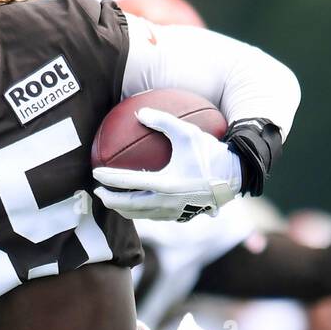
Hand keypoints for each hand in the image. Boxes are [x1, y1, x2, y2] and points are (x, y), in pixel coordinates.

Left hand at [93, 107, 238, 221]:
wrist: (233, 178)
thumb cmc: (210, 154)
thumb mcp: (187, 132)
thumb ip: (163, 121)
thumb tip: (138, 112)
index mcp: (165, 184)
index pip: (129, 183)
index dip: (110, 178)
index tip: (96, 173)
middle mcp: (166, 202)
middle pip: (129, 205)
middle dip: (110, 200)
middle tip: (97, 192)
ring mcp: (172, 212)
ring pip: (140, 215)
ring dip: (123, 209)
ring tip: (112, 201)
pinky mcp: (179, 217)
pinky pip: (153, 216)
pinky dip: (139, 212)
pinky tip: (136, 204)